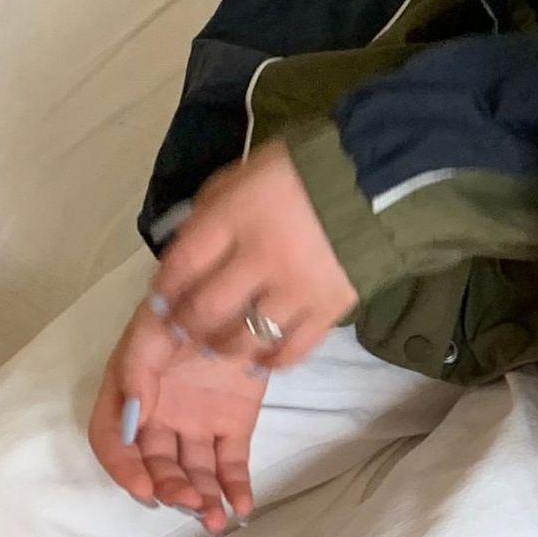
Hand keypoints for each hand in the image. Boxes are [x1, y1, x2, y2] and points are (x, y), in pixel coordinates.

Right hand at [89, 307, 266, 533]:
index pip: (112, 440)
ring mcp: (196, 423)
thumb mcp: (150, 330)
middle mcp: (157, 416)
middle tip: (188, 502)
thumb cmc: (183, 309)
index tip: (144, 487)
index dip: (124, 468)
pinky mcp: (233, 426)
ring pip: (193, 472)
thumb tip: (132, 422)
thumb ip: (136, 373)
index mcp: (128, 393)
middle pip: (155, 463)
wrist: (239, 297)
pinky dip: (236, 488)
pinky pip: (231, 464)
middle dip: (169, 488)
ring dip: (201, 499)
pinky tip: (241, 508)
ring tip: (213, 520)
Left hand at [149, 140, 355, 370]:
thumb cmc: (297, 176)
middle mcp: (263, 257)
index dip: (164, 292)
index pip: (181, 266)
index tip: (163, 301)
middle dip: (186, 326)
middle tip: (186, 329)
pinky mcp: (330, 309)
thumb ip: (209, 217)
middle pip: (206, 310)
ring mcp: (298, 288)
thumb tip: (182, 261)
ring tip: (220, 343)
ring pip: (245, 338)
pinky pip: (293, 350)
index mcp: (235, 215)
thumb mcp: (240, 178)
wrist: (373, 180)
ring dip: (223, 346)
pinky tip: (261, 358)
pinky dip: (271, 360)